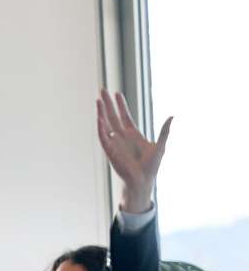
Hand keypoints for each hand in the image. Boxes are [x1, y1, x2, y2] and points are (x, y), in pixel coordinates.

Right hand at [97, 89, 172, 213]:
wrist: (143, 180)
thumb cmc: (152, 166)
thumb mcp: (161, 145)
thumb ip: (164, 130)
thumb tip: (172, 116)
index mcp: (133, 134)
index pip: (124, 116)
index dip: (121, 105)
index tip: (117, 93)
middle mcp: (122, 136)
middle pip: (112, 116)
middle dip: (108, 103)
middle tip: (103, 90)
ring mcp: (115, 143)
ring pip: (106, 124)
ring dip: (101, 112)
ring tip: (98, 100)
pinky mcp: (110, 151)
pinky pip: (103, 137)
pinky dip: (101, 127)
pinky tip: (99, 118)